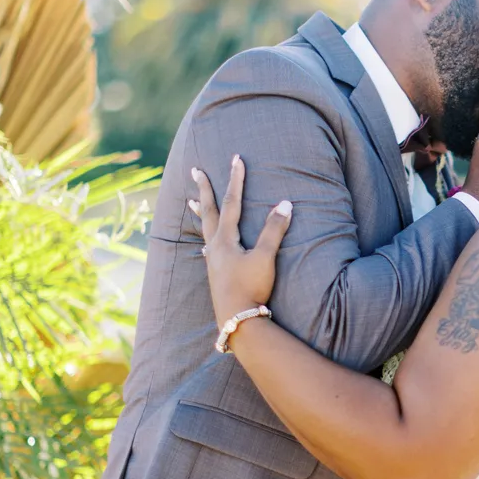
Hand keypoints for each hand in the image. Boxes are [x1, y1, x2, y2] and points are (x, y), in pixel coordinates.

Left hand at [189, 155, 292, 324]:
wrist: (237, 320)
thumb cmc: (251, 288)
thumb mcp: (265, 258)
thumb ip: (274, 230)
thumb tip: (286, 203)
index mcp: (225, 239)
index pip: (232, 202)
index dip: (236, 179)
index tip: (236, 159)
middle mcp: (214, 247)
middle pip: (209, 211)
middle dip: (204, 189)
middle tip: (195, 171)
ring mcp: (213, 261)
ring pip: (205, 229)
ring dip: (201, 213)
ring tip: (193, 202)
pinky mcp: (216, 273)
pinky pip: (208, 247)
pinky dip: (207, 238)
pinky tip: (206, 246)